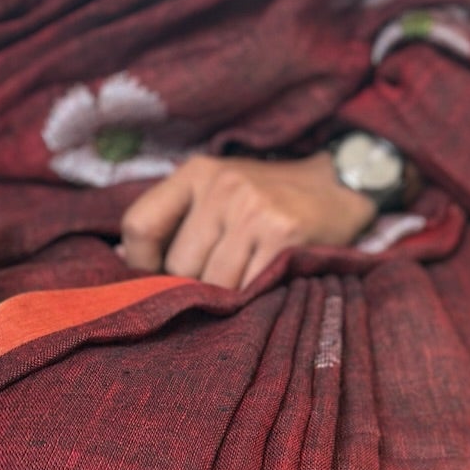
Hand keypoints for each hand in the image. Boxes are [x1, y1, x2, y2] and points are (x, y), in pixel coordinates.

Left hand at [117, 152, 377, 289]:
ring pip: (215, 283)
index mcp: (197, 172)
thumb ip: (178, 220)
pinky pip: (250, 287)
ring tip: (245, 284)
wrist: (340, 185)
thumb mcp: (218, 190)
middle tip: (217, 283)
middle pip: (179, 266)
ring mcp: (254, 209)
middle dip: (194, 285)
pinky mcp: (284, 235)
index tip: (158, 278)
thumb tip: (129, 262)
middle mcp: (222, 186)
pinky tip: (266, 284)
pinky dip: (255, 297)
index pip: (139, 224)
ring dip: (227, 296)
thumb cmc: (269, 197)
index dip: (141, 263)